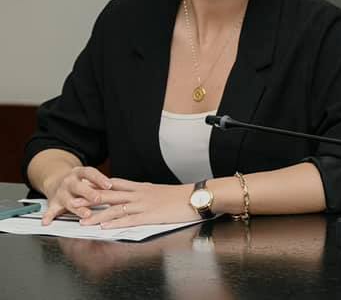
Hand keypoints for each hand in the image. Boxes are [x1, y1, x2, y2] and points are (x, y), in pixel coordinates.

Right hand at [41, 166, 112, 224]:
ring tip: (85, 213)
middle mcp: (69, 182)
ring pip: (68, 200)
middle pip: (79, 187)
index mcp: (79, 173)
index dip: (99, 179)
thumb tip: (121, 191)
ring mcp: (61, 192)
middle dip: (88, 193)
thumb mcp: (88, 178)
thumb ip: (100, 183)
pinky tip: (47, 222)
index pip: (90, 173)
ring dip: (77, 208)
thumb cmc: (79, 181)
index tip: (109, 184)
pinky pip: (50, 210)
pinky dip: (48, 216)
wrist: (56, 181)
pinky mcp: (53, 203)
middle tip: (98, 199)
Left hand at [78, 179, 198, 228]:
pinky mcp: (151, 216)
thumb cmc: (181, 196)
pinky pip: (129, 219)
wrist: (196, 197)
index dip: (98, 186)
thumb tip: (137, 193)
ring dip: (98, 215)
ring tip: (83, 221)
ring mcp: (144, 205)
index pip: (115, 185)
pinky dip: (116, 223)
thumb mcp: (160, 190)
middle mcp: (140, 194)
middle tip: (74, 202)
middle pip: (110, 196)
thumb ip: (146, 192)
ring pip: (116, 209)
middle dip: (91, 200)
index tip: (83, 186)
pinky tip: (105, 226)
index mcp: (142, 187)